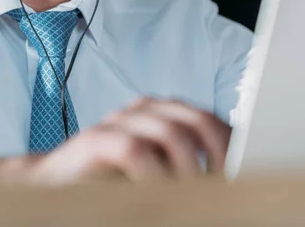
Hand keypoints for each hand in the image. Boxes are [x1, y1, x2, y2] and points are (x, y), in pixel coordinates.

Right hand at [27, 98, 230, 184]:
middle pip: (194, 119)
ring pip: (169, 132)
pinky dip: (155, 174)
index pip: (207, 118)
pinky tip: (161, 192)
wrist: (56, 179)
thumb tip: (230, 174)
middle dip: (218, 152)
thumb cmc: (113, 178)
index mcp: (161, 113)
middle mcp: (142, 110)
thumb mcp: (157, 170)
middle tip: (228, 181)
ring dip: (190, 167)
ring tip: (198, 191)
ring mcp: (118, 121)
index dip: (230, 140)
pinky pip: (134, 150)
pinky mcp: (96, 139)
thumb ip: (186, 165)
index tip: (248, 165)